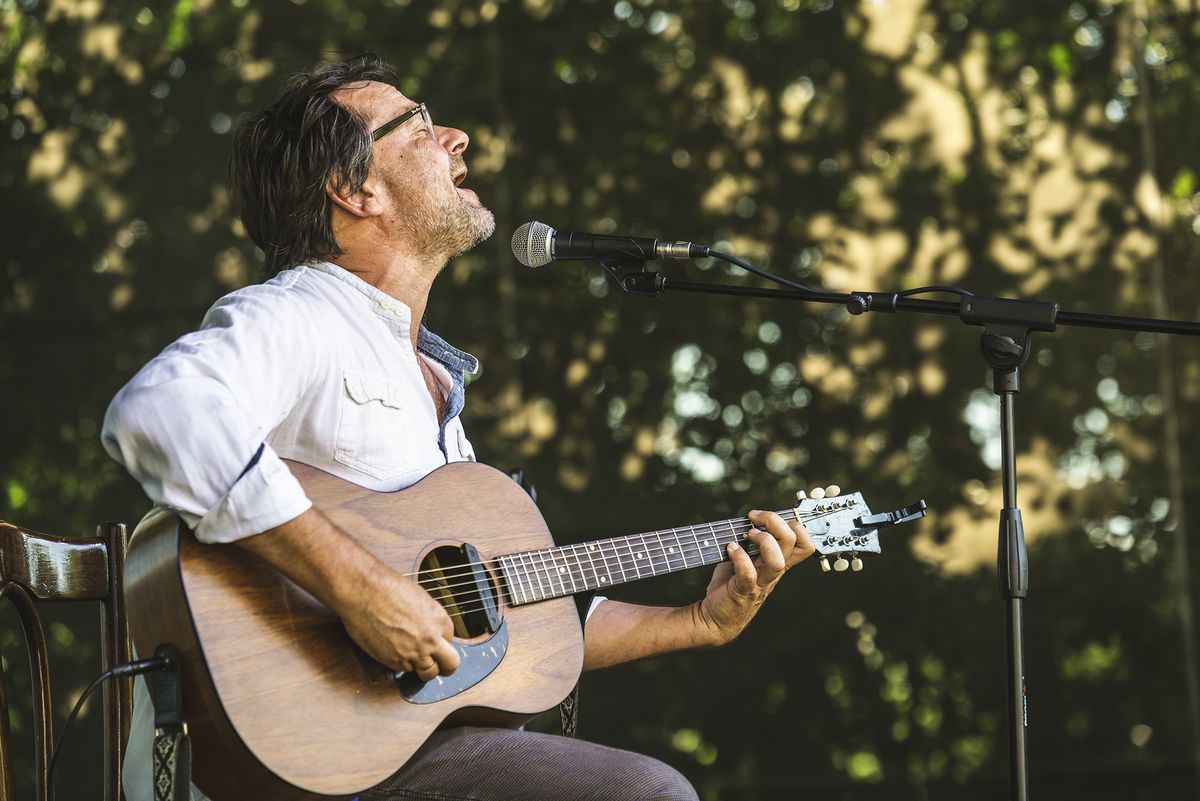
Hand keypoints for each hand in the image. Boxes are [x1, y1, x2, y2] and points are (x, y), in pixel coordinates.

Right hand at [337, 563, 460, 681]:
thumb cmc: (388, 587)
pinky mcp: (393, 661)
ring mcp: (412, 653)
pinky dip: (402, 664)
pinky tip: (395, 651)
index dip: (442, 641)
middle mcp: (429, 639)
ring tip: (413, 657)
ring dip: (422, 667)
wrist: (363, 592)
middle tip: (440, 664)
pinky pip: (404, 670)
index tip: (435, 640)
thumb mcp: (419, 598)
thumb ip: (429, 617)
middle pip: (450, 665)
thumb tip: (430, 627)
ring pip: (427, 673)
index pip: (451, 640)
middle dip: (446, 665)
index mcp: (439, 620)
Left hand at [694, 509, 814, 645]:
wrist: (715, 617)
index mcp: (778, 562)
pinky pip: (748, 574)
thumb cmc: (730, 583)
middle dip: (775, 522)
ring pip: (777, 561)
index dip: (794, 524)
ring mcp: (760, 583)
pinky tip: (730, 548)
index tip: (767, 516)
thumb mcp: (745, 557)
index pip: (805, 543)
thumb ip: (751, 540)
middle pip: (793, 543)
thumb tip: (751, 517)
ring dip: (764, 541)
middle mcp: (773, 572)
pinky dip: (739, 557)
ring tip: (748, 535)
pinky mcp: (743, 591)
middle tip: (754, 519)